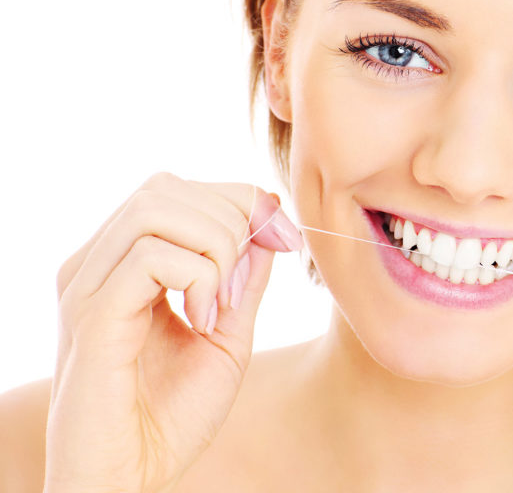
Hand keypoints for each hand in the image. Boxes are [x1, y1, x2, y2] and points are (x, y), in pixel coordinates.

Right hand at [44, 172, 302, 492]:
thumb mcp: (226, 334)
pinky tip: (203, 320)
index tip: (285, 237)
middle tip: (250, 278)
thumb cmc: (172, 415)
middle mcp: (96, 264)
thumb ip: (243, 279)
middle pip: (167, 187)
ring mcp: (88, 286)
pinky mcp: (92, 316)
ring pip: (156, 207)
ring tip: (221, 302)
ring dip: (215, 244)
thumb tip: (269, 224)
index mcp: (122, 263)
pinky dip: (197, 277)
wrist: (132, 478)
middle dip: (232, 218)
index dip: (239, 200)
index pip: (176, 190)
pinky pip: (150, 256)